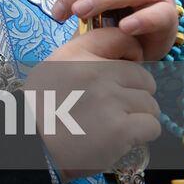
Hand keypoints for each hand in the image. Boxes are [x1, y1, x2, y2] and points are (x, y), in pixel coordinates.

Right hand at [25, 27, 161, 180]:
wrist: (31, 145)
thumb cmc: (43, 110)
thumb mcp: (53, 69)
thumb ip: (83, 58)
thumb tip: (119, 56)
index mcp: (76, 54)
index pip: (122, 38)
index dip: (131, 54)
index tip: (124, 73)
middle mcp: (94, 72)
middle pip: (143, 77)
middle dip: (136, 94)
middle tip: (118, 109)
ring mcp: (109, 99)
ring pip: (150, 104)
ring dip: (139, 117)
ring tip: (116, 126)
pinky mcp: (120, 128)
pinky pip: (151, 126)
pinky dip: (141, 135)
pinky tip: (121, 139)